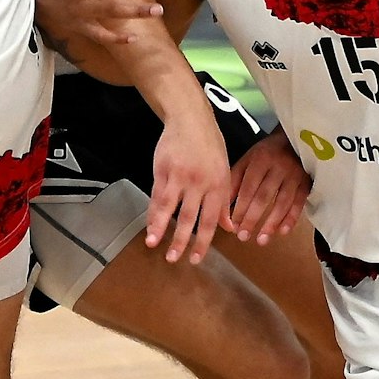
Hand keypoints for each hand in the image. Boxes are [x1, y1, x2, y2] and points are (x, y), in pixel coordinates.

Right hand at [146, 111, 230, 264]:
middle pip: (189, 217)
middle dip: (181, 241)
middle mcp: (200, 182)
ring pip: (168, 207)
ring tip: (153, 245)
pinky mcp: (163, 169)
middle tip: (174, 259)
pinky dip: (152, 212)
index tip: (195, 259)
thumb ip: (224, 202)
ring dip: (160, 228)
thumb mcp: (225, 171)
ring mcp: (179, 175)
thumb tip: (230, 228)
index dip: (203, 242)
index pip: (210, 220)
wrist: (191, 119)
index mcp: (218, 185)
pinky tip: (149, 224)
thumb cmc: (210, 146)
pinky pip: (156, 195)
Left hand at [222, 128, 309, 245]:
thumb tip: (223, 206)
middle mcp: (278, 167)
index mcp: (260, 160)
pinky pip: (299, 203)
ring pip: (282, 202)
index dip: (240, 208)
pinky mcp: (306, 183)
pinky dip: (291, 219)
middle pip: (264, 196)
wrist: (294, 139)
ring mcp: (294, 175)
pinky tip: (282, 232)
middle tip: (243, 236)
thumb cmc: (267, 153)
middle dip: (252, 218)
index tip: (233, 225)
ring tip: (261, 240)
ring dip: (271, 223)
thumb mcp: (248, 160)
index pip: (248, 187)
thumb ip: (235, 181)